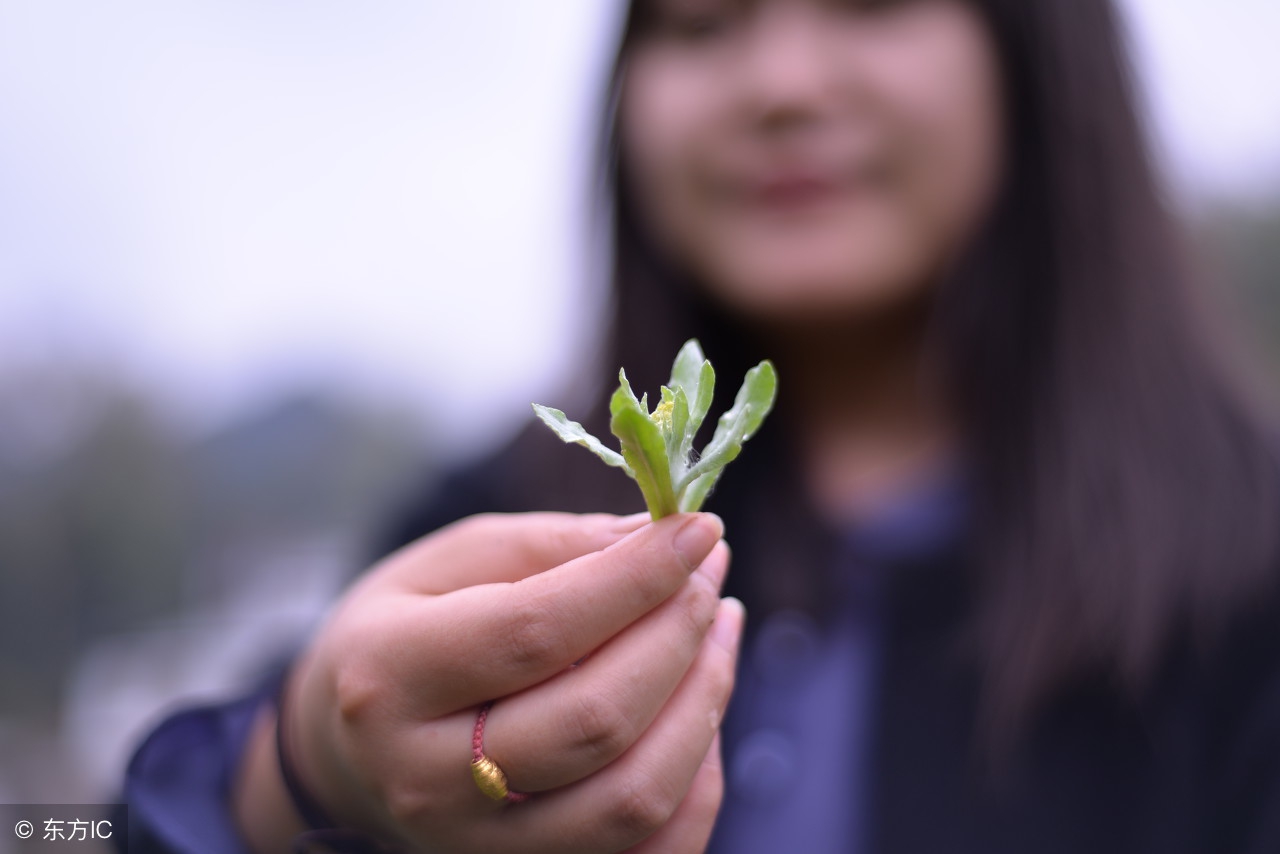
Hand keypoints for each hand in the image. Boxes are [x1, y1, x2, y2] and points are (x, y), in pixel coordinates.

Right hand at [257, 511, 740, 852]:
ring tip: (718, 627)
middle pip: (595, 721)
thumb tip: (654, 538)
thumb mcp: (452, 560)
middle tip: (709, 574)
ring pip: (632, 797)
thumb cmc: (406, 630)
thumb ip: (550, 545)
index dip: (635, 579)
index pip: (536, 630)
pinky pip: (650, 850)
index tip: (698, 530)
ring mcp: (477, 847)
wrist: (348, 748)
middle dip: (678, 634)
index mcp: (391, 675)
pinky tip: (698, 708)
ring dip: (704, 702)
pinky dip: (699, 779)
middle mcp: (425, 778)